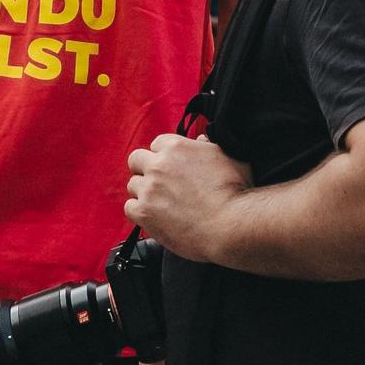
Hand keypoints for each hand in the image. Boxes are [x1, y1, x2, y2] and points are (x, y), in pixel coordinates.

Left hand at [124, 133, 250, 264]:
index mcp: (176, 147)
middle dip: (146, 170)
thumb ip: (208, 147)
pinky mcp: (144, 213)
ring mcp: (149, 189)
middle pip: (136, 160)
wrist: (231, 224)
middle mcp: (158, 165)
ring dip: (144, 193)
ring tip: (161, 205)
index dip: (164, 157)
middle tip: (160, 185)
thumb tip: (200, 140)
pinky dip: (140, 213)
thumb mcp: (227, 157)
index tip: (171, 168)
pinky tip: (156, 217)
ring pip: (133, 185)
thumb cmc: (234, 191)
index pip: (157, 144)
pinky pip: (130, 208)